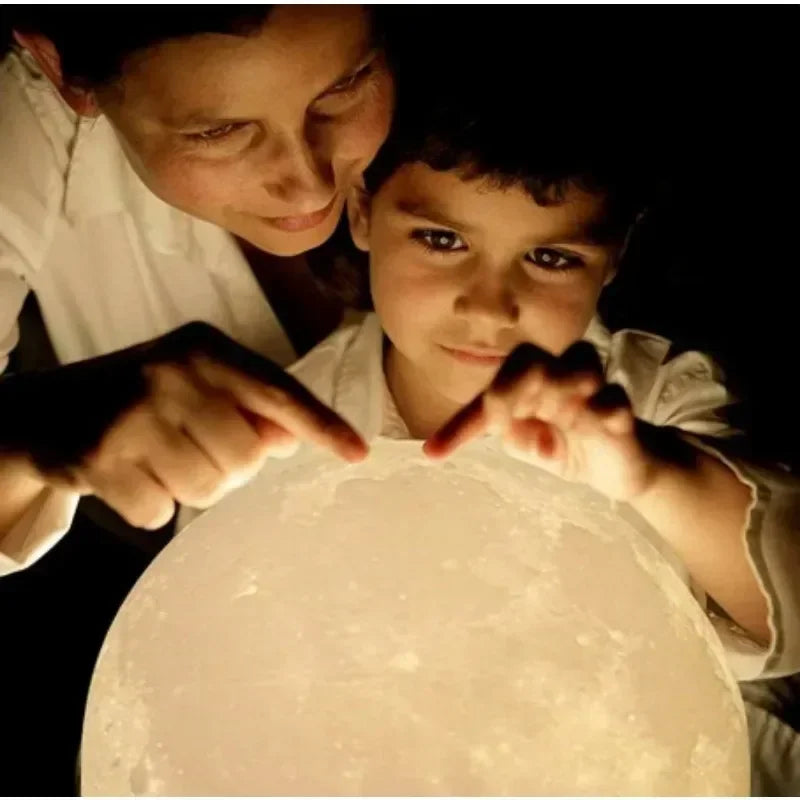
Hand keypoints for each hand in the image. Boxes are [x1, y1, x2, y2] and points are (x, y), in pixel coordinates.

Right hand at [0, 322, 366, 528]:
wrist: (45, 410)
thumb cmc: (145, 398)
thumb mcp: (197, 385)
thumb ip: (248, 406)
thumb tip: (287, 439)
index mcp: (205, 350)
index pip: (278, 391)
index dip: (321, 425)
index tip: (358, 453)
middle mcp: (171, 373)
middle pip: (246, 458)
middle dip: (229, 467)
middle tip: (191, 447)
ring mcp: (132, 414)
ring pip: (208, 490)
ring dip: (191, 488)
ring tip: (160, 458)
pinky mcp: (98, 457)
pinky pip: (159, 512)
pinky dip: (150, 505)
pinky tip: (129, 475)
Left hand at [424, 341, 658, 501]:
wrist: (615, 468)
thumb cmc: (562, 446)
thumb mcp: (526, 445)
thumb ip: (513, 435)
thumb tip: (508, 430)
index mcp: (524, 383)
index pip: (491, 391)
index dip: (462, 424)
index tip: (434, 454)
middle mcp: (556, 374)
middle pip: (530, 360)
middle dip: (513, 392)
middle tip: (513, 423)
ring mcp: (592, 387)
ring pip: (576, 363)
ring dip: (561, 396)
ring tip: (564, 423)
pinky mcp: (621, 407)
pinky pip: (612, 398)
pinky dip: (601, 413)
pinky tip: (598, 429)